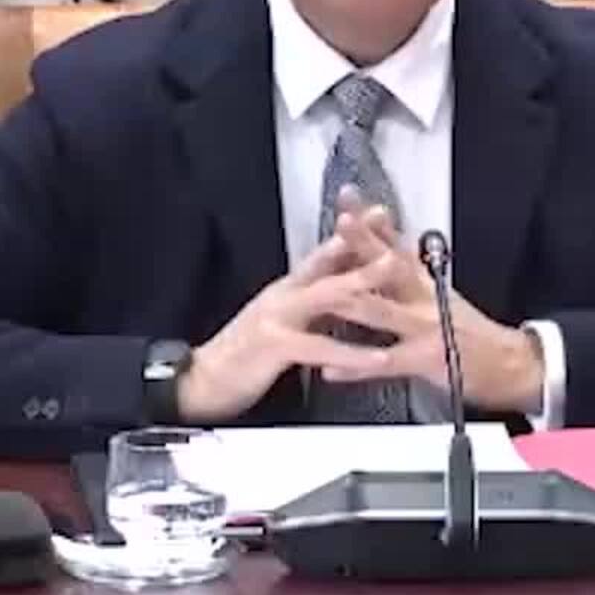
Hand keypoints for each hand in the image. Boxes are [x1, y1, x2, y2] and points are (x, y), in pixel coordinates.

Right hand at [173, 233, 394, 423]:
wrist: (200, 381)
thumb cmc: (246, 354)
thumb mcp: (285, 322)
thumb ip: (314, 306)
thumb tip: (348, 291)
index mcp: (289, 288)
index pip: (326, 253)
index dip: (354, 231)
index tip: (383, 213)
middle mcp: (284, 294)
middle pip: (329, 263)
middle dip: (363, 243)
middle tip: (392, 224)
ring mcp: (278, 316)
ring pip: (326, 293)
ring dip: (363, 280)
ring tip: (394, 269)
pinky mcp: (274, 345)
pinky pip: (319, 346)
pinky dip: (351, 352)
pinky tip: (377, 357)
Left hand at [323, 199, 545, 415]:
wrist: (512, 364)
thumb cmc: (470, 330)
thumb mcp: (441, 292)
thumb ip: (410, 268)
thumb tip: (386, 237)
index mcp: (424, 283)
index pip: (393, 244)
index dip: (370, 221)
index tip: (348, 196)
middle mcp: (423, 299)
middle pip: (388, 267)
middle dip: (362, 244)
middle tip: (340, 222)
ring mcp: (424, 329)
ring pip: (381, 312)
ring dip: (351, 301)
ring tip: (321, 293)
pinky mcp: (425, 361)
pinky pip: (386, 363)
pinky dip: (357, 367)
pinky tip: (331, 369)